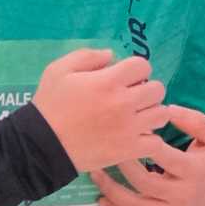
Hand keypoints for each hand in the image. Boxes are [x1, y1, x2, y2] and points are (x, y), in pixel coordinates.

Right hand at [33, 46, 171, 177]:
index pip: (142, 66)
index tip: (125, 78)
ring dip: (151, 113)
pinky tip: (137, 137)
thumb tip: (112, 56)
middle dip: (146, 89)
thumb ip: (87, 56)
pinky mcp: (129, 150)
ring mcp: (129, 128)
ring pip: (162, 114)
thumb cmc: (50, 105)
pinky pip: (156, 142)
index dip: (135, 69)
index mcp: (108, 81)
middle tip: (132, 97)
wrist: (42, 145)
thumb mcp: (59, 70)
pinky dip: (149, 139)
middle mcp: (124, 103)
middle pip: (157, 89)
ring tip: (138, 117)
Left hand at [93, 106, 204, 205]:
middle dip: (122, 164)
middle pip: (144, 182)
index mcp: (193, 171)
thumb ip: (194, 121)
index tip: (129, 127)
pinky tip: (102, 200)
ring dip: (111, 190)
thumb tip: (166, 109)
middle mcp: (180, 195)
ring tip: (95, 173)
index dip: (143, 142)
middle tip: (106, 146)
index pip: (163, 156)